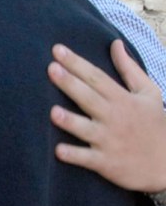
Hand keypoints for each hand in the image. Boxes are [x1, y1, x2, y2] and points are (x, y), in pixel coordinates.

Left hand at [47, 40, 165, 191]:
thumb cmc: (154, 124)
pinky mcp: (106, 163)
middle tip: (51, 68)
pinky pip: (88, 159)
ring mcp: (109, 141)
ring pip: (86, 129)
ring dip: (70, 121)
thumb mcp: (148, 93)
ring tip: (53, 112)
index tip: (57, 50)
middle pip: (88, 97)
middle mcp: (114, 117)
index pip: (96, 77)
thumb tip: (115, 43)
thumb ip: (129, 68)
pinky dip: (74, 155)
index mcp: (122, 99)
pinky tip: (58, 151)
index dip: (77, 63)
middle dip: (70, 83)